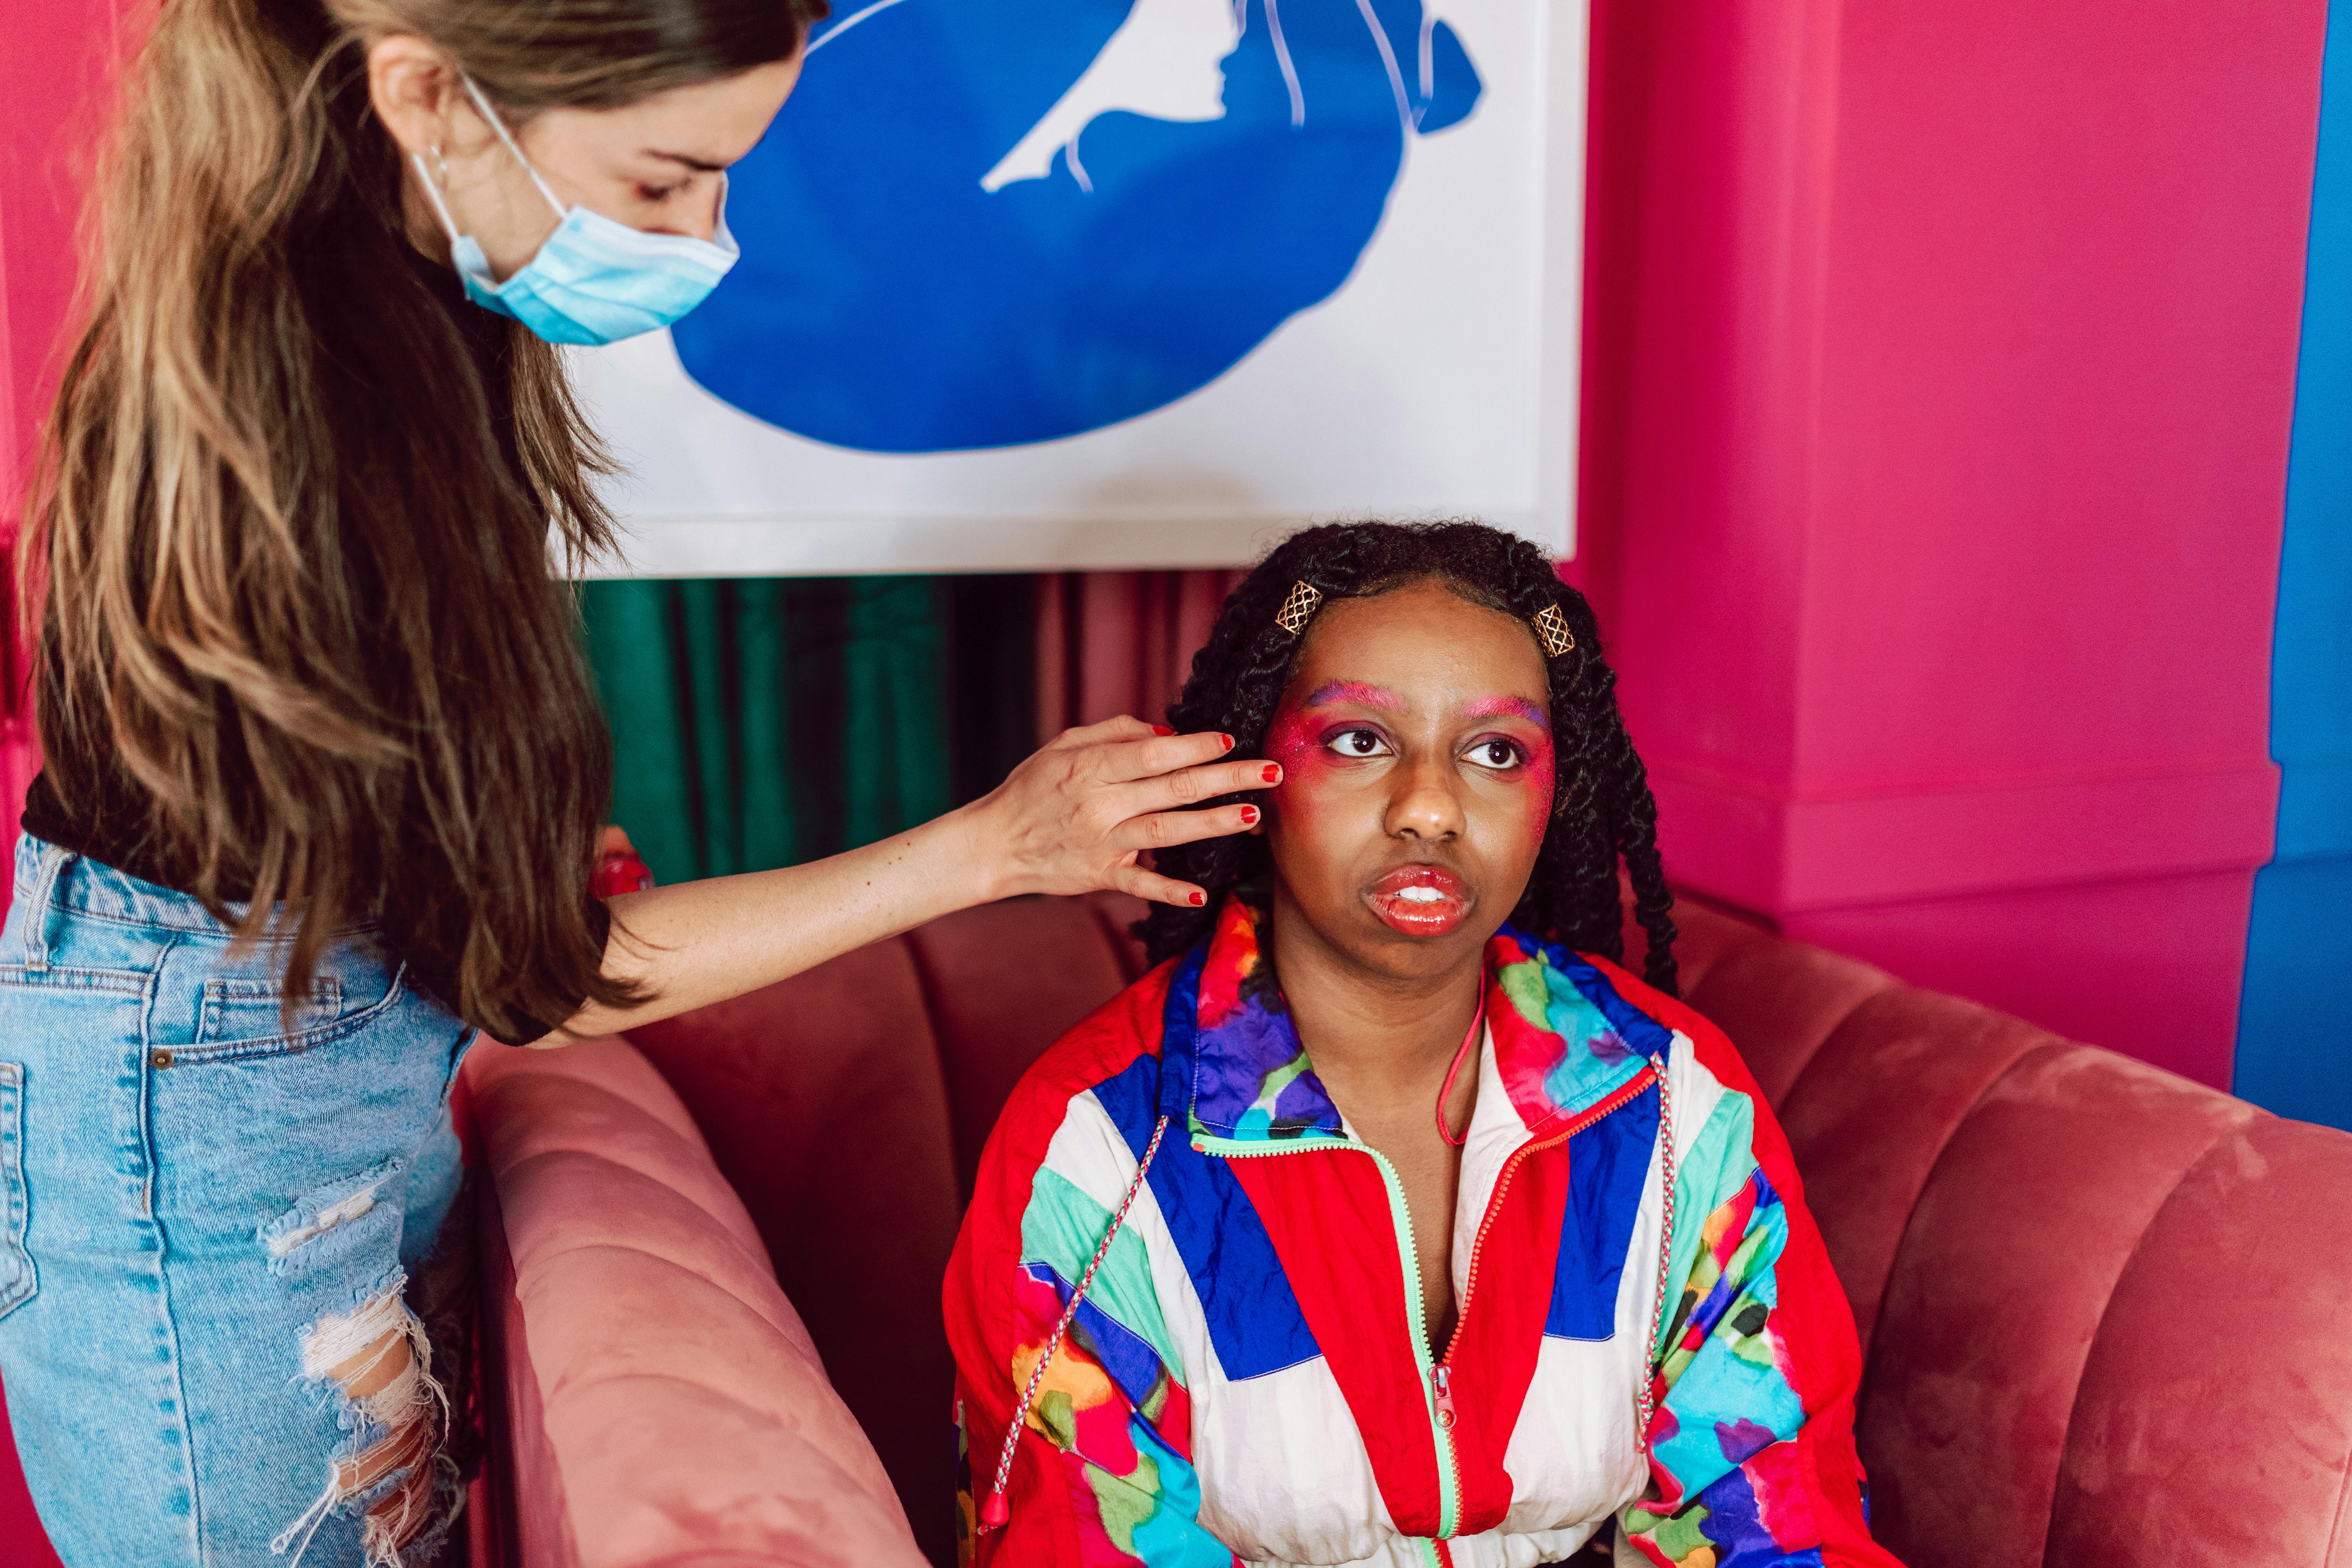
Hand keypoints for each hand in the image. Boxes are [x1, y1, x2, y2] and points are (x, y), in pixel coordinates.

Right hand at [962, 716, 1280, 906]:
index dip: (1194, 747)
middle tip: (1271, 772)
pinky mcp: (1099, 876)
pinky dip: (1170, 889)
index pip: (1154, 753)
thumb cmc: (1031, 788)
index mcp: (1091, 766)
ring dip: (1214, 824)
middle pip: (1174, 787)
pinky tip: (1203, 892)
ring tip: (1254, 815)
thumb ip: (1115, 733)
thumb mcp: (1063, 746)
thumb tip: (1167, 733)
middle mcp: (1100, 803)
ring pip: (1167, 830)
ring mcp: (1102, 841)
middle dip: (1227, 778)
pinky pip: (1140, 882)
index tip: (1230, 741)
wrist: (993, 843)